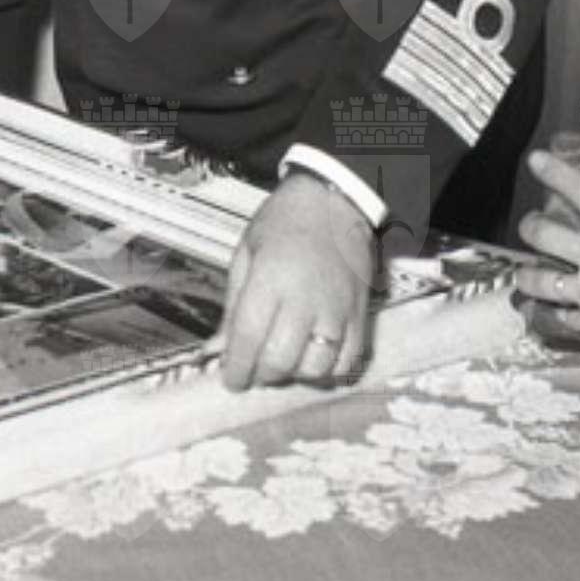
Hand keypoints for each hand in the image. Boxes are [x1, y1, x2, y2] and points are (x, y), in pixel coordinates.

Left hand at [219, 173, 376, 389]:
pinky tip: (313, 359)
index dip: (237, 367)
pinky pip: (347, 362)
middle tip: (254, 369)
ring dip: (294, 374)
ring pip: (315, 368)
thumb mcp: (246, 252)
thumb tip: (218, 347)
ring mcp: (338, 310)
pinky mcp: (361, 316)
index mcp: (271, 278)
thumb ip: (233, 304)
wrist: (334, 201)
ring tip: (284, 361)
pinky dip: (328, 372)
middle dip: (261, 374)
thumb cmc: (283, 222)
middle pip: (281, 359)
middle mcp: (306, 298)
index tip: (231, 380)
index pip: (249, 336)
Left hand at [516, 152, 579, 365]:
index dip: (558, 174)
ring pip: (544, 279)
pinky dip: (558, 317)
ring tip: (520, 275)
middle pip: (548, 234)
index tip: (535, 161)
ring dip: (528, 276)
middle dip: (532, 228)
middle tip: (527, 224)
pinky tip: (551, 318)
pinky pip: (567, 319)